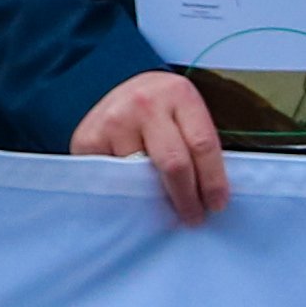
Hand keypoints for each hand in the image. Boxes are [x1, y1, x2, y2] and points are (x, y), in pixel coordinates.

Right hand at [75, 66, 229, 222]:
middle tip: (193, 218)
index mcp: (179, 94)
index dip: (213, 180)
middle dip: (187, 198)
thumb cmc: (161, 110)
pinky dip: (126, 194)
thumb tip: (210, 196)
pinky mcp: (88, 139)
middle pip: (174, 163)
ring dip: (154, 199)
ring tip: (162, 208)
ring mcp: (114, 120)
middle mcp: (145, 104)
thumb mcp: (185, 113)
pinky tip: (134, 198)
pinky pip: (113, 180)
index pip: (202, 144)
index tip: (217, 205)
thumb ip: (197, 144)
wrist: (119, 89)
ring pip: (140, 177)